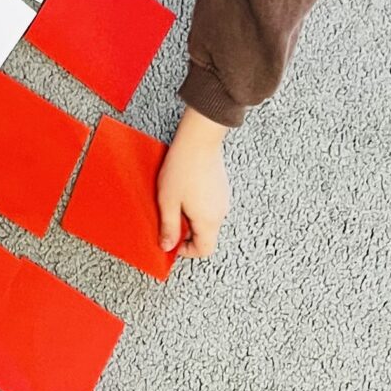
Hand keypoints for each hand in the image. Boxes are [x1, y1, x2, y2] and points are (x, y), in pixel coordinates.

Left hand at [157, 108, 229, 258]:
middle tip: (170, 219)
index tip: (171, 240)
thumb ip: (168, 228)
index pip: (204, 250)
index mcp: (209, 221)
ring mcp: (223, 199)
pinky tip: (185, 191)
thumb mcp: (168, 202)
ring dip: (191, 218)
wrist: (198, 140)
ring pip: (208, 220)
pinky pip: (210, 206)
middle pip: (206, 235)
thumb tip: (167, 246)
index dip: (186, 251)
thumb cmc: (182, 168)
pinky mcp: (222, 187)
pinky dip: (198, 206)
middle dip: (186, 233)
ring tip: (176, 201)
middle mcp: (220, 213)